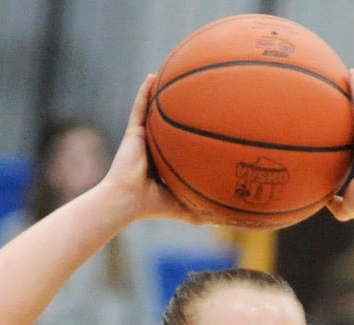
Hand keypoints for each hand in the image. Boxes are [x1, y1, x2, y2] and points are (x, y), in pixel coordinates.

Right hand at [104, 75, 202, 224]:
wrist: (127, 201)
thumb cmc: (152, 207)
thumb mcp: (183, 209)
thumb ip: (202, 213)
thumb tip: (226, 221)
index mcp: (166, 163)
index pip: (182, 145)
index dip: (193, 134)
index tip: (211, 121)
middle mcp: (155, 148)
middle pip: (170, 124)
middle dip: (181, 108)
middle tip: (199, 92)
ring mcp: (143, 139)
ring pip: (154, 112)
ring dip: (161, 94)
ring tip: (173, 74)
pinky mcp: (132, 133)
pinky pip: (139, 108)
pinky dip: (144, 92)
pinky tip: (152, 77)